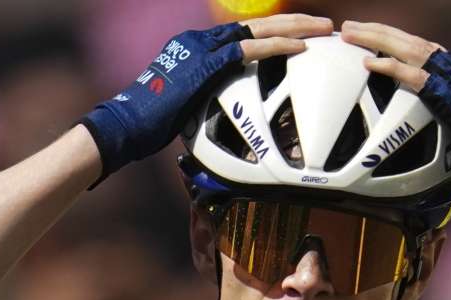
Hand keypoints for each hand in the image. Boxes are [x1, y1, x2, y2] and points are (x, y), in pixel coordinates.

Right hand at [83, 14, 332, 184]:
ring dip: (294, 27)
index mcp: (196, 47)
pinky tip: (302, 49)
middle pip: (256, 23)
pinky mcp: (206, 64)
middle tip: (323, 24)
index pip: (244, 34)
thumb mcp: (188, 107)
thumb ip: (211, 101)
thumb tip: (231, 119)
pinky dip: (277, 48)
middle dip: (292, 22)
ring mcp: (203, 48)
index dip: (274, 33)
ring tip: (323, 28)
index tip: (301, 37)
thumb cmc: (152, 126)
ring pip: (258, 29)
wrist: (127, 126)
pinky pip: (250, 50)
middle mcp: (201, 40)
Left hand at [340, 20, 450, 240]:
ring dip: (379, 39)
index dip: (398, 43)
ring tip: (352, 33)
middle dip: (381, 33)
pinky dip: (392, 68)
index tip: (372, 39)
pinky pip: (418, 78)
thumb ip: (450, 126)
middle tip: (352, 28)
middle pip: (416, 43)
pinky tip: (369, 62)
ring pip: (413, 50)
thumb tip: (430, 137)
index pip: (427, 53)